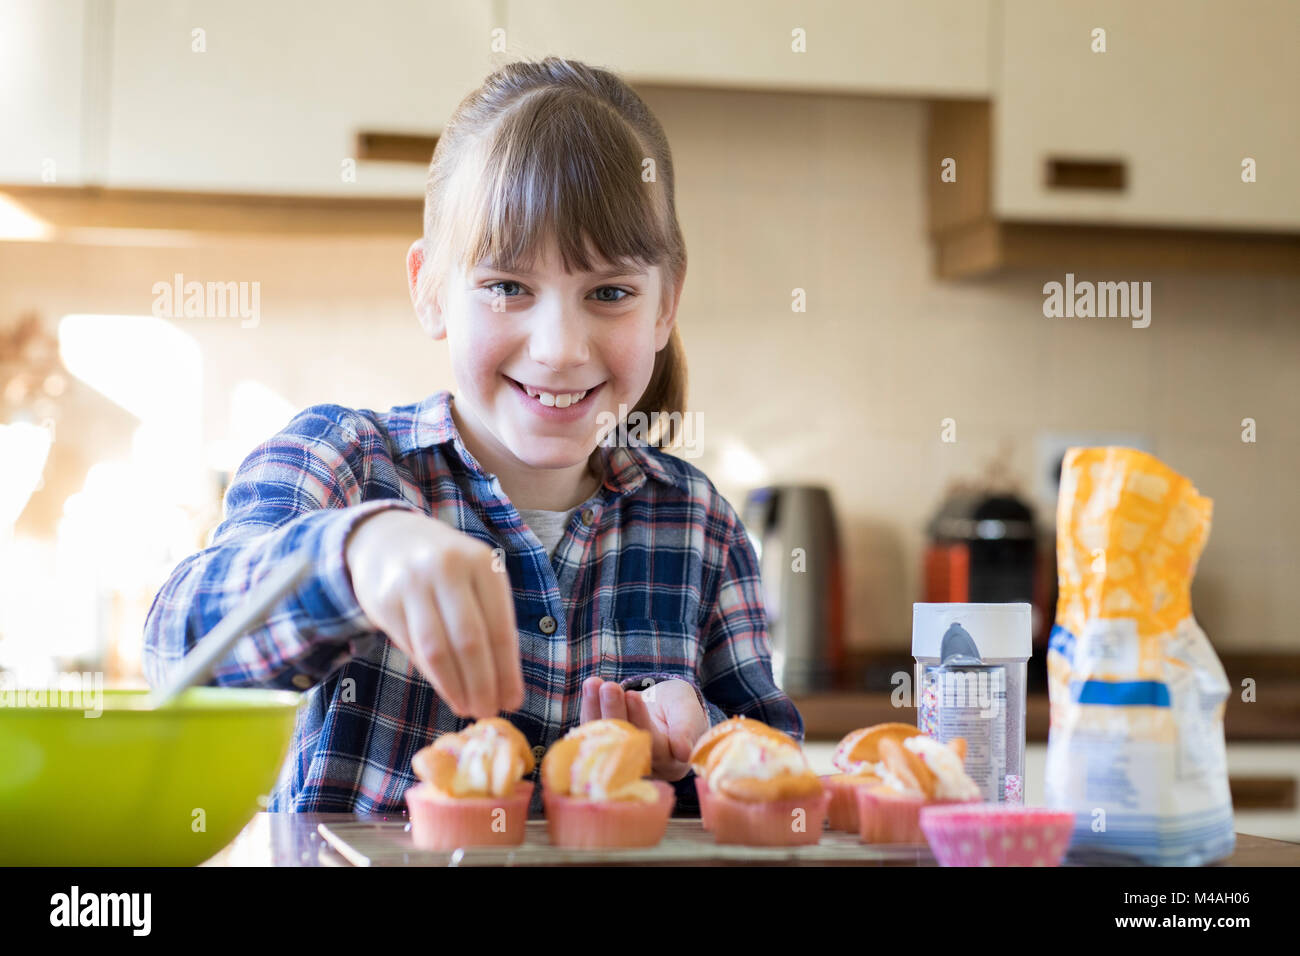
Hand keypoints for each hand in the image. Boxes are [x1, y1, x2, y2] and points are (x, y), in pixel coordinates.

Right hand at [345, 509, 522, 718]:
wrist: (387, 537)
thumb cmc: (447, 566)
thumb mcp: (476, 576)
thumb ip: (492, 618)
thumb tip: (507, 684)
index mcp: (482, 564)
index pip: (500, 628)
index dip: (507, 671)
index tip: (513, 701)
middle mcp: (448, 569)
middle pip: (470, 642)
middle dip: (482, 684)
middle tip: (488, 711)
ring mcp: (412, 584)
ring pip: (437, 650)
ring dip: (455, 687)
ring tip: (467, 708)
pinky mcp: (384, 601)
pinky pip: (412, 648)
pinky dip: (432, 675)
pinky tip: (445, 688)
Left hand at [580, 676, 708, 781]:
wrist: (664, 707)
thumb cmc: (680, 709)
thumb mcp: (688, 712)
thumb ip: (686, 730)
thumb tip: (684, 753)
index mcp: (670, 765)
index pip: (652, 744)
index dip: (640, 720)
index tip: (633, 695)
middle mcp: (643, 768)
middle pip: (623, 742)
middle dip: (614, 712)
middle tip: (609, 687)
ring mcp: (619, 759)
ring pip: (604, 736)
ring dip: (596, 708)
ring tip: (594, 683)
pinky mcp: (603, 747)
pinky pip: (593, 730)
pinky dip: (590, 708)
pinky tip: (590, 688)